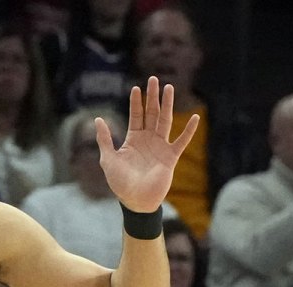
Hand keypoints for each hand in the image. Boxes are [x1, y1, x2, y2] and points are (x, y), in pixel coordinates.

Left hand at [98, 76, 199, 212]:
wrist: (135, 200)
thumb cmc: (120, 182)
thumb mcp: (108, 159)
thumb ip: (105, 139)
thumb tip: (97, 119)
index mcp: (133, 140)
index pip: (136, 116)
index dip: (136, 102)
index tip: (136, 88)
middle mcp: (148, 140)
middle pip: (151, 114)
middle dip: (152, 97)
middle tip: (154, 80)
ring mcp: (160, 147)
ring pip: (165, 121)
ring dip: (168, 105)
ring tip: (169, 88)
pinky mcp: (171, 157)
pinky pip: (182, 141)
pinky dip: (188, 130)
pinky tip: (195, 118)